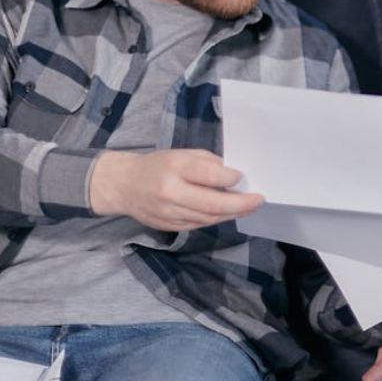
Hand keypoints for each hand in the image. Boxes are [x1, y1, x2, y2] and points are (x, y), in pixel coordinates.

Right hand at [88, 149, 263, 230]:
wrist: (123, 185)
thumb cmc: (157, 165)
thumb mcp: (181, 154)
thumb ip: (207, 163)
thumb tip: (234, 175)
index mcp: (174, 167)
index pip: (209, 174)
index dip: (230, 178)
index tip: (243, 177)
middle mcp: (171, 192)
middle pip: (212, 203)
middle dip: (240, 204)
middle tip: (258, 200)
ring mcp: (169, 212)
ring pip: (208, 217)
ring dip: (232, 213)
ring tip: (248, 206)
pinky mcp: (169, 226)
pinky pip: (199, 224)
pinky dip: (216, 218)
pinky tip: (228, 213)